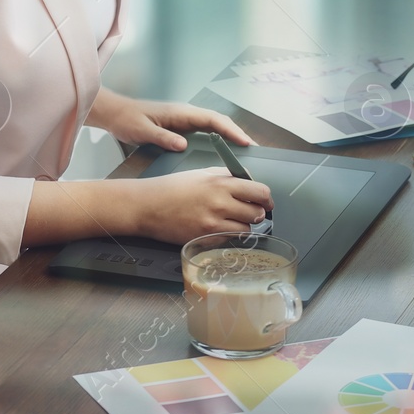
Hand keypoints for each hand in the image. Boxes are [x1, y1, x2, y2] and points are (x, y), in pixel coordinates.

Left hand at [88, 91, 255, 150]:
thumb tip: (183, 144)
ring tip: (245, 152)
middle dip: (237, 134)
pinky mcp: (181, 126)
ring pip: (214, 126)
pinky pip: (206, 132)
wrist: (116, 114)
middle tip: (253, 150)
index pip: (213, 119)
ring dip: (230, 136)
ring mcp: (185, 119)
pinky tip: (223, 151)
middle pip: (219, 122)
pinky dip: (218, 139)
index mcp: (181, 113)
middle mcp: (187, 114)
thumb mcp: (143, 131)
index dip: (231, 130)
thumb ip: (163, 138)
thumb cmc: (128, 120)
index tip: (245, 142)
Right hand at [132, 168, 273, 242]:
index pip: (260, 192)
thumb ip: (227, 176)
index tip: (265, 200)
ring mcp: (213, 224)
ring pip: (247, 231)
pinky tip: (219, 227)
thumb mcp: (202, 173)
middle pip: (257, 214)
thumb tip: (248, 180)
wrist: (148, 206)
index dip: (266, 198)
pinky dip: (229, 235)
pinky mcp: (205, 240)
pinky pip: (230, 240)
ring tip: (233, 220)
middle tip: (250, 211)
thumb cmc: (172, 188)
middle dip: (257, 212)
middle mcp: (220, 204)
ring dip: (244, 226)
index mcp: (221, 184)